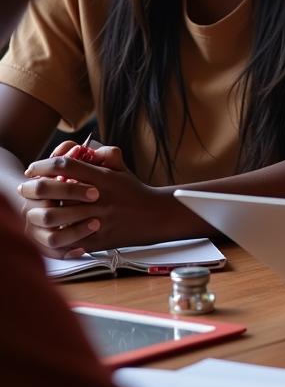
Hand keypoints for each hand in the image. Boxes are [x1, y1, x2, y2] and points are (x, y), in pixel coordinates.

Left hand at [20, 146, 174, 258]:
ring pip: (58, 216)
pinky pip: (69, 238)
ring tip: (33, 208)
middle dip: (35, 187)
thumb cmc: (135, 192)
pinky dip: (56, 233)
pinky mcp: (98, 239)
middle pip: (57, 190)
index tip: (33, 168)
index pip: (66, 165)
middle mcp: (99, 198)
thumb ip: (106, 155)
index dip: (45, 164)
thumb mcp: (123, 169)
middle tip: (25, 188)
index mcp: (104, 179)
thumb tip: (86, 148)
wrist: (156, 216)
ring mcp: (98, 219)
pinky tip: (49, 229)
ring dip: (41, 211)